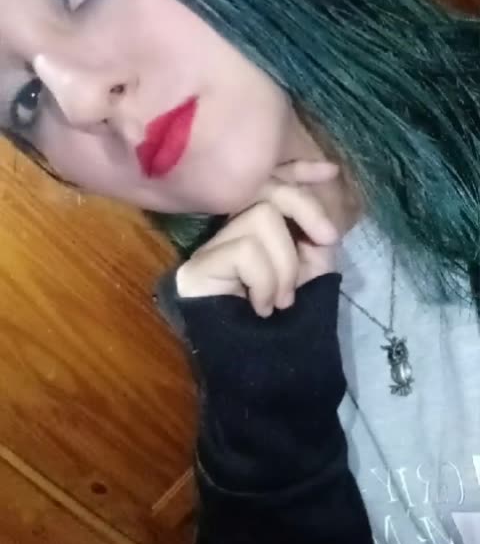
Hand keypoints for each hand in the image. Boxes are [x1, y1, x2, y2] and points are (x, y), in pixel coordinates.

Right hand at [176, 161, 339, 316]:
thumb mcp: (312, 272)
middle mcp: (229, 232)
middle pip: (265, 190)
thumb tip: (312, 209)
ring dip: (285, 265)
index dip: (297, 171)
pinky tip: (260, 307)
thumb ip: (313, 235)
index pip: (268, 184)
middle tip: (326, 242)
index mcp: (257, 232)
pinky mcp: (196, 268)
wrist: (270, 373)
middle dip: (305, 208)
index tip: (331, 172)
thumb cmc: (290, 325)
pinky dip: (265, 281)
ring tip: (279, 300)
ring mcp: (210, 249)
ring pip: (259, 218)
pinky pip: (245, 250)